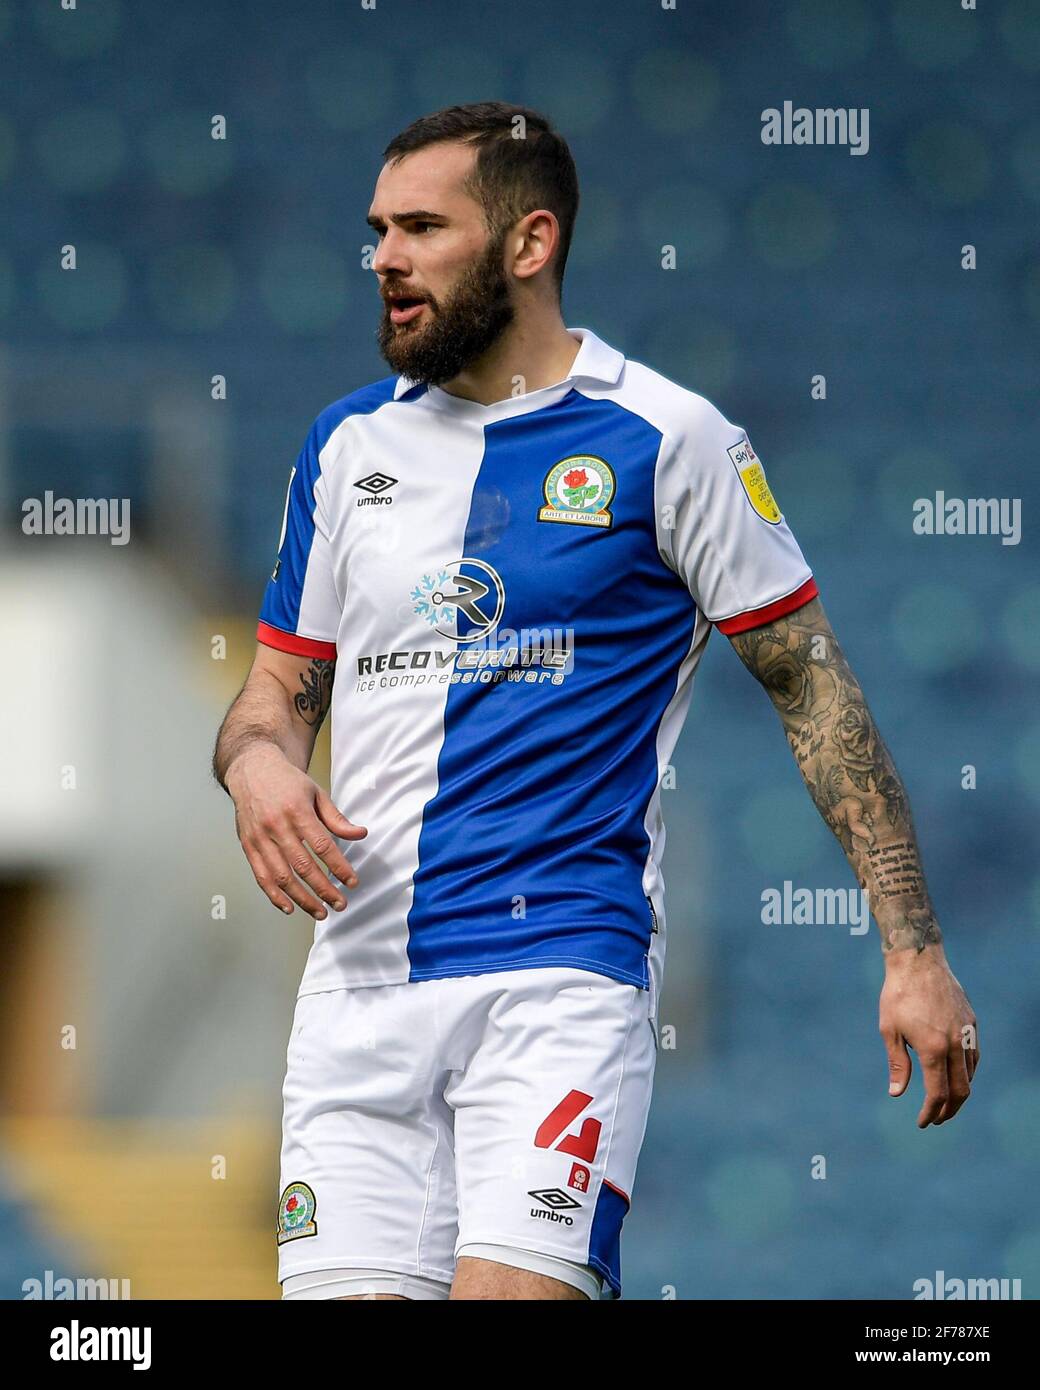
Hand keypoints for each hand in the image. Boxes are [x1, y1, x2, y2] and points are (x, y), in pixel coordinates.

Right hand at [226, 744, 366, 919]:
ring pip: (281, 877)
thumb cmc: (287, 782)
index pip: (323, 846)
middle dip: (324, 889)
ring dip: (302, 899)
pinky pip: (261, 876)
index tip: (352, 882)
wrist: (251, 770)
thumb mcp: (316, 793)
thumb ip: (336, 818)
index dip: (339, 867)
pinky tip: (290, 907)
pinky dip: (275, 896)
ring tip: (320, 912)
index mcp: (297, 811)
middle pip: (303, 866)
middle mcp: (276, 826)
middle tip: (341, 904)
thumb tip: (360, 834)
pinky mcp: (248, 846)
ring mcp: (260, 838)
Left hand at [879, 943, 978, 1125]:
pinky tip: (956, 1075)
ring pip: (970, 1075)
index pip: (938, 1094)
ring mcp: (966, 1033)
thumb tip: (896, 1094)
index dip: (930, 1113)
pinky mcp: (971, 1023)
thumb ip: (897, 1063)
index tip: (923, 1122)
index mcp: (933, 1049)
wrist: (918, 960)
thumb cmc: (897, 995)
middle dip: (949, 1111)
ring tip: (945, 1101)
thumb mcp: (889, 1030)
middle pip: (960, 1091)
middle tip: (937, 1119)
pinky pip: (974, 1056)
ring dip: (960, 1093)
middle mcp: (955, 1044)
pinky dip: (967, 1073)